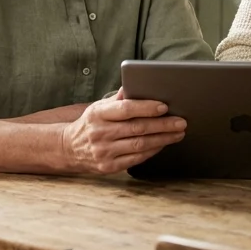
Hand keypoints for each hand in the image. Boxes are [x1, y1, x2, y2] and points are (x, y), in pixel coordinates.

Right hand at [60, 91, 185, 174]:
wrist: (69, 149)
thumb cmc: (91, 124)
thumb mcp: (98, 107)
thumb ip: (119, 98)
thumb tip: (136, 82)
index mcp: (98, 114)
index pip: (125, 110)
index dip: (146, 108)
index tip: (165, 106)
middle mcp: (100, 133)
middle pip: (137, 128)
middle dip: (163, 125)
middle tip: (181, 122)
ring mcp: (104, 152)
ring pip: (139, 145)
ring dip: (162, 139)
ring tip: (178, 133)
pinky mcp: (108, 167)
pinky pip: (135, 159)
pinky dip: (152, 151)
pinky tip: (163, 144)